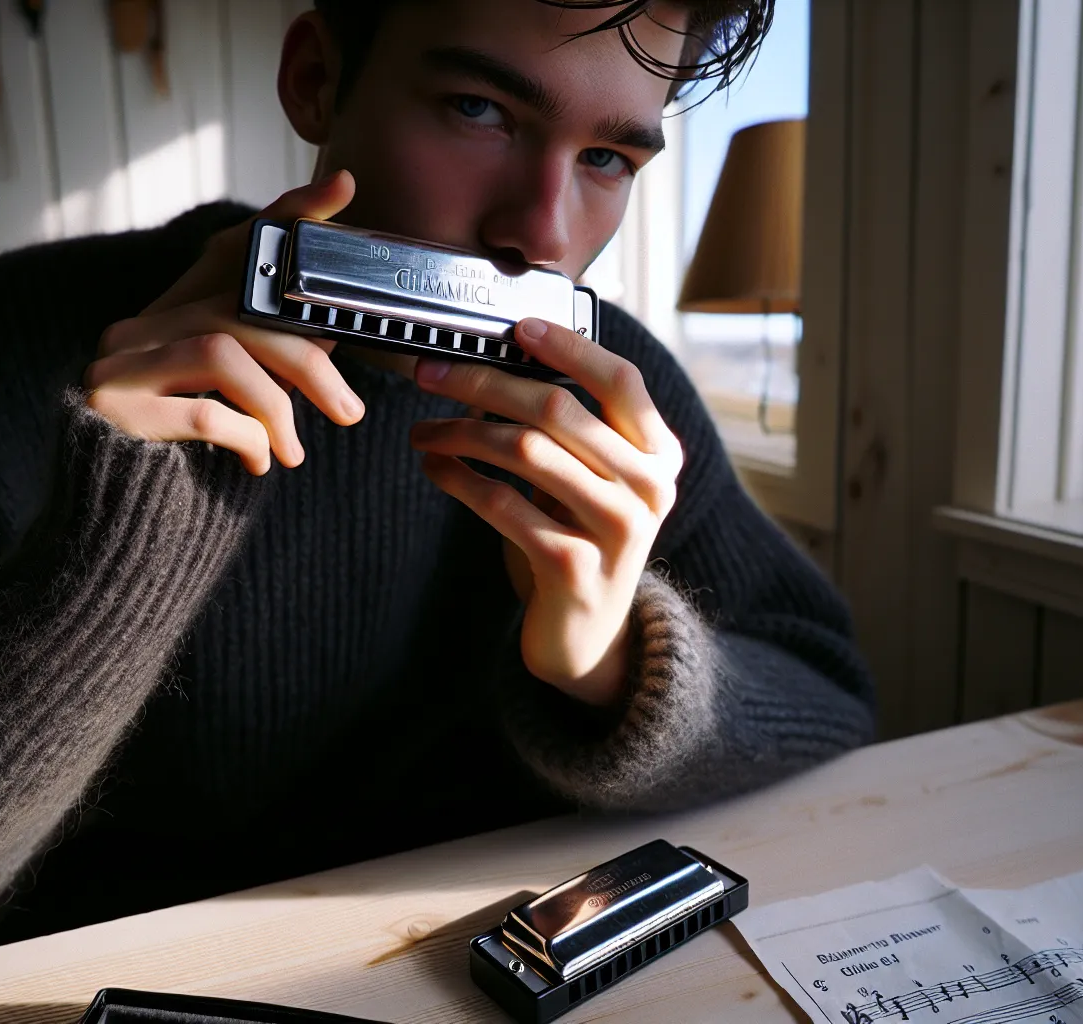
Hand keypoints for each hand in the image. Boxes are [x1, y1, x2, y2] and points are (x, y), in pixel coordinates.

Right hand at [84, 171, 365, 474]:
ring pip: (223, 352)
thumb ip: (267, 365)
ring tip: (293, 453)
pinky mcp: (111, 411)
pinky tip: (255, 465)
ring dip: (276, 406)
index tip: (343, 190)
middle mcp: (134, 332)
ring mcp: (116, 367)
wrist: (112, 531)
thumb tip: (331, 337)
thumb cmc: (180, 468)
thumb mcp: (232, 406)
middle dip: (308, 361)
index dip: (288, 217)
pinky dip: (245, 436)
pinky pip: (204, 410)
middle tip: (349, 413)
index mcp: (165, 322)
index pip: (232, 249)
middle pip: (239, 313)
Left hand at [408, 318, 684, 706]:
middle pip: (558, 410)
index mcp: (659, 456)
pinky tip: (435, 468)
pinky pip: (503, 505)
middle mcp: (648, 489)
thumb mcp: (586, 481)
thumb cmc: (577, 540)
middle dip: (483, 382)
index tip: (516, 328)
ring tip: (423, 431)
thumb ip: (564, 432)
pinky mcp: (574, 568)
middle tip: (430, 374)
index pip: (621, 382)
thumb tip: (492, 369)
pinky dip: (458, 479)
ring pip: (525, 452)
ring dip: (460, 432)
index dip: (569, 348)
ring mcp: (616, 530)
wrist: (585, 636)